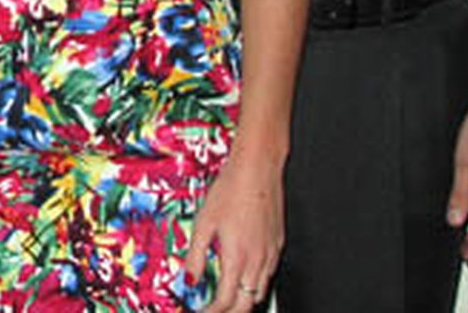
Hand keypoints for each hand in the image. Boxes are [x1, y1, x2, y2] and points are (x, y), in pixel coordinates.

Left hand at [187, 149, 283, 311]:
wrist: (257, 168)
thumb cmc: (231, 189)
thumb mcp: (203, 222)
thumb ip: (196, 255)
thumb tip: (189, 279)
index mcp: (237, 258)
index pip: (225, 302)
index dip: (211, 312)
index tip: (202, 312)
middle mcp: (257, 261)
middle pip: (246, 305)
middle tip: (213, 310)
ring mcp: (271, 254)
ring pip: (259, 292)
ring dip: (243, 302)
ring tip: (227, 301)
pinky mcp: (278, 244)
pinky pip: (269, 275)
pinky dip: (256, 285)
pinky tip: (245, 277)